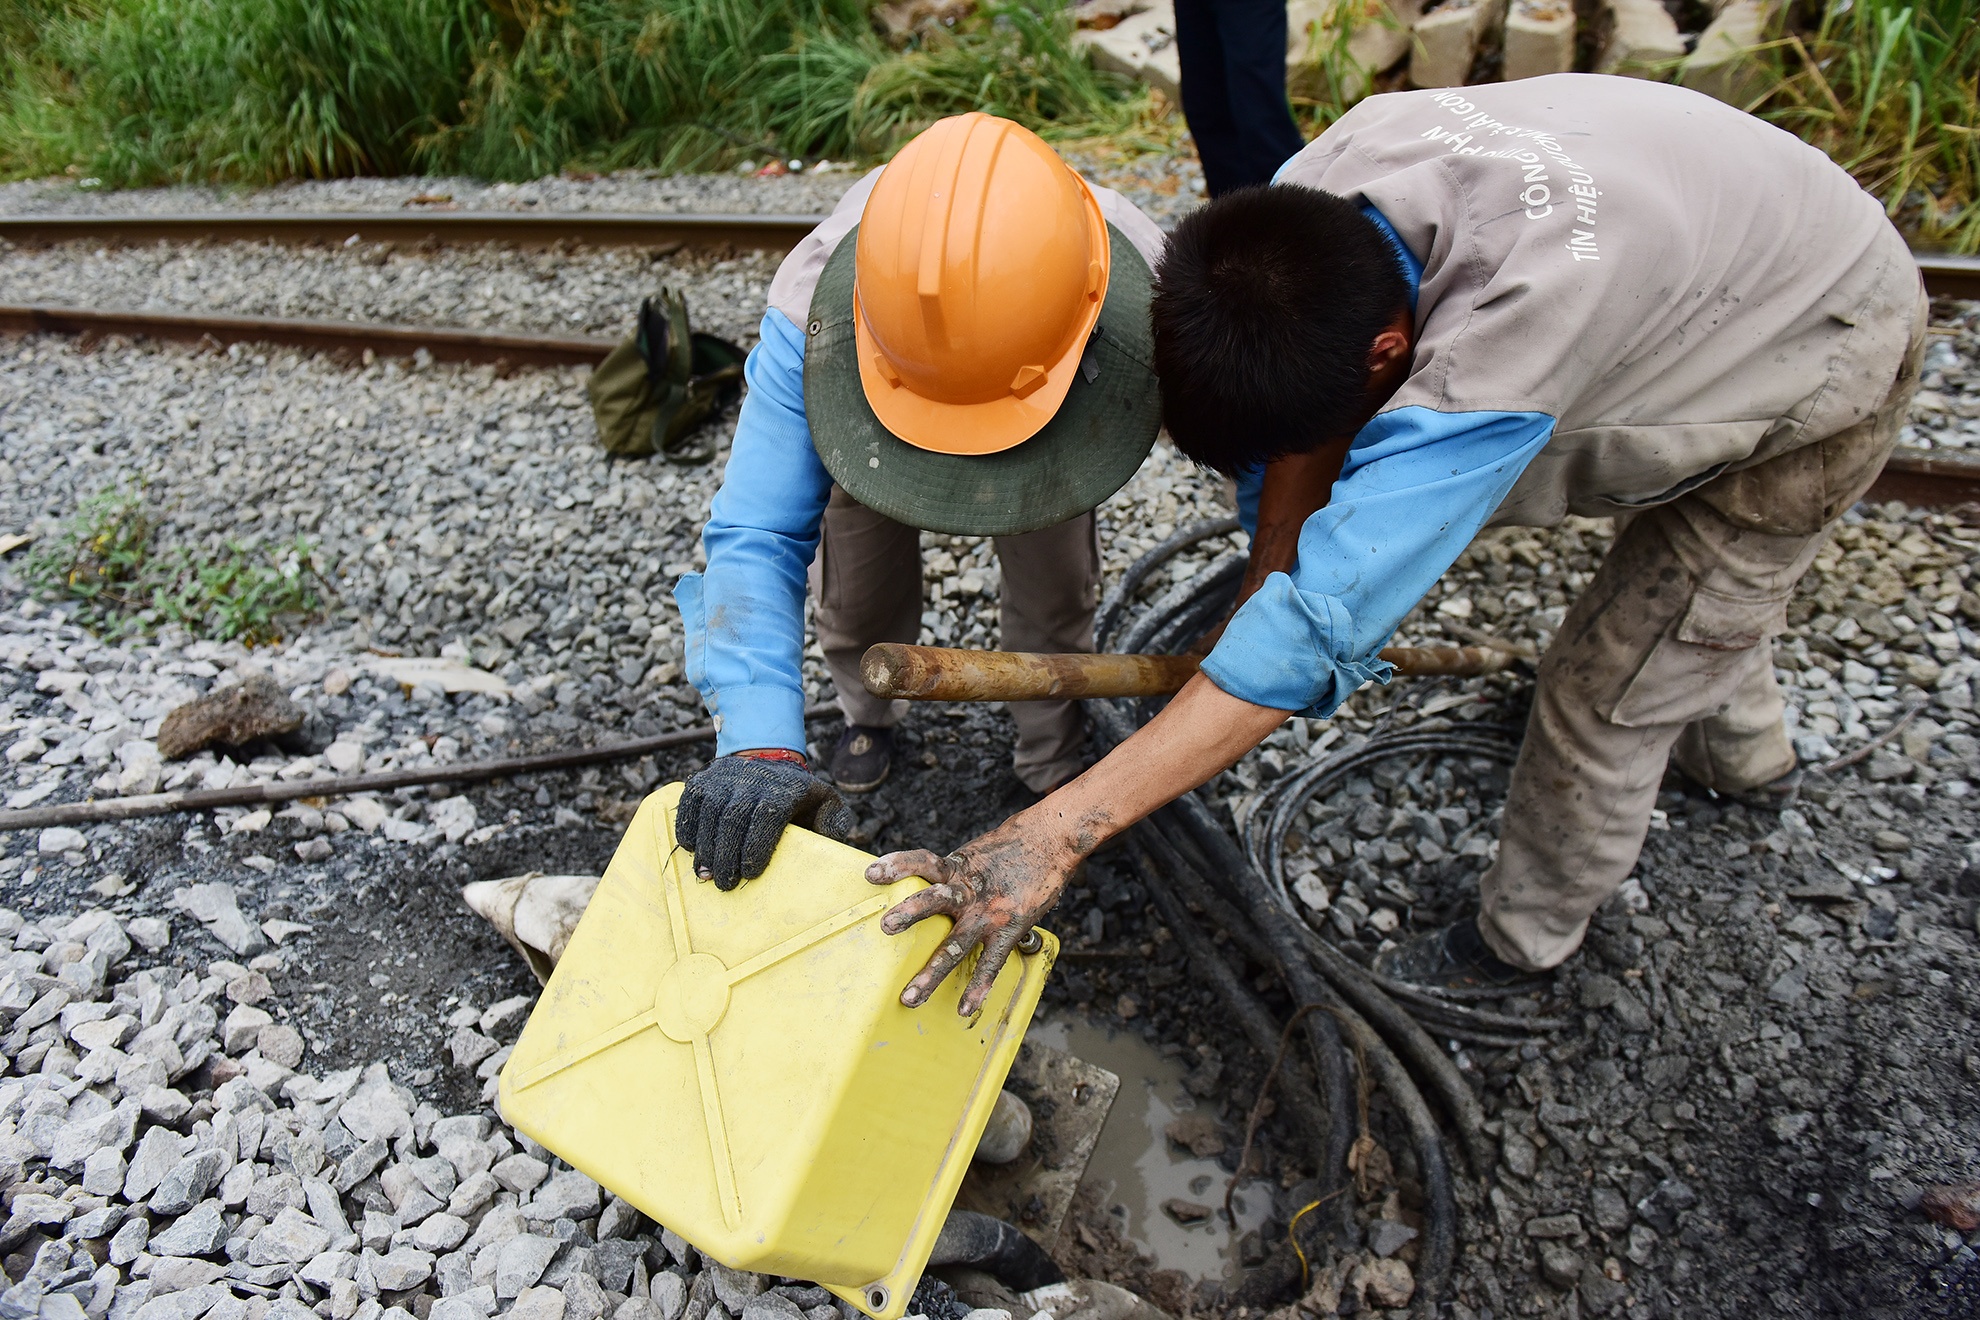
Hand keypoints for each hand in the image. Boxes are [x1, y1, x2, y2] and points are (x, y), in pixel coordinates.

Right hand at [675, 754, 853, 889]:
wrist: (767, 756)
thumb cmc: (797, 793)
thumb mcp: (825, 801)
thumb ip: (834, 823)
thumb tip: (828, 842)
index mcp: (782, 790)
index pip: (766, 818)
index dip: (756, 847)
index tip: (750, 874)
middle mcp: (750, 781)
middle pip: (733, 819)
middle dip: (727, 856)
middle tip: (725, 884)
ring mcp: (723, 779)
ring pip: (709, 814)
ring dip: (705, 848)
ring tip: (706, 876)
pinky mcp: (703, 780)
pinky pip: (689, 804)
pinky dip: (687, 828)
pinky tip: (692, 850)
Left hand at [865, 817, 1084, 1014]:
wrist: (1053, 839)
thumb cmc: (1014, 846)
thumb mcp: (977, 853)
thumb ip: (954, 871)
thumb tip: (929, 882)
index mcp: (959, 867)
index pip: (923, 862)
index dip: (897, 865)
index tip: (871, 873)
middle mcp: (970, 889)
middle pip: (934, 900)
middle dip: (908, 914)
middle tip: (885, 927)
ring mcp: (989, 911)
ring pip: (956, 942)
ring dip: (932, 972)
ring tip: (911, 996)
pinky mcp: (1010, 927)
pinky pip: (991, 962)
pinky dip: (979, 987)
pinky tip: (965, 1008)